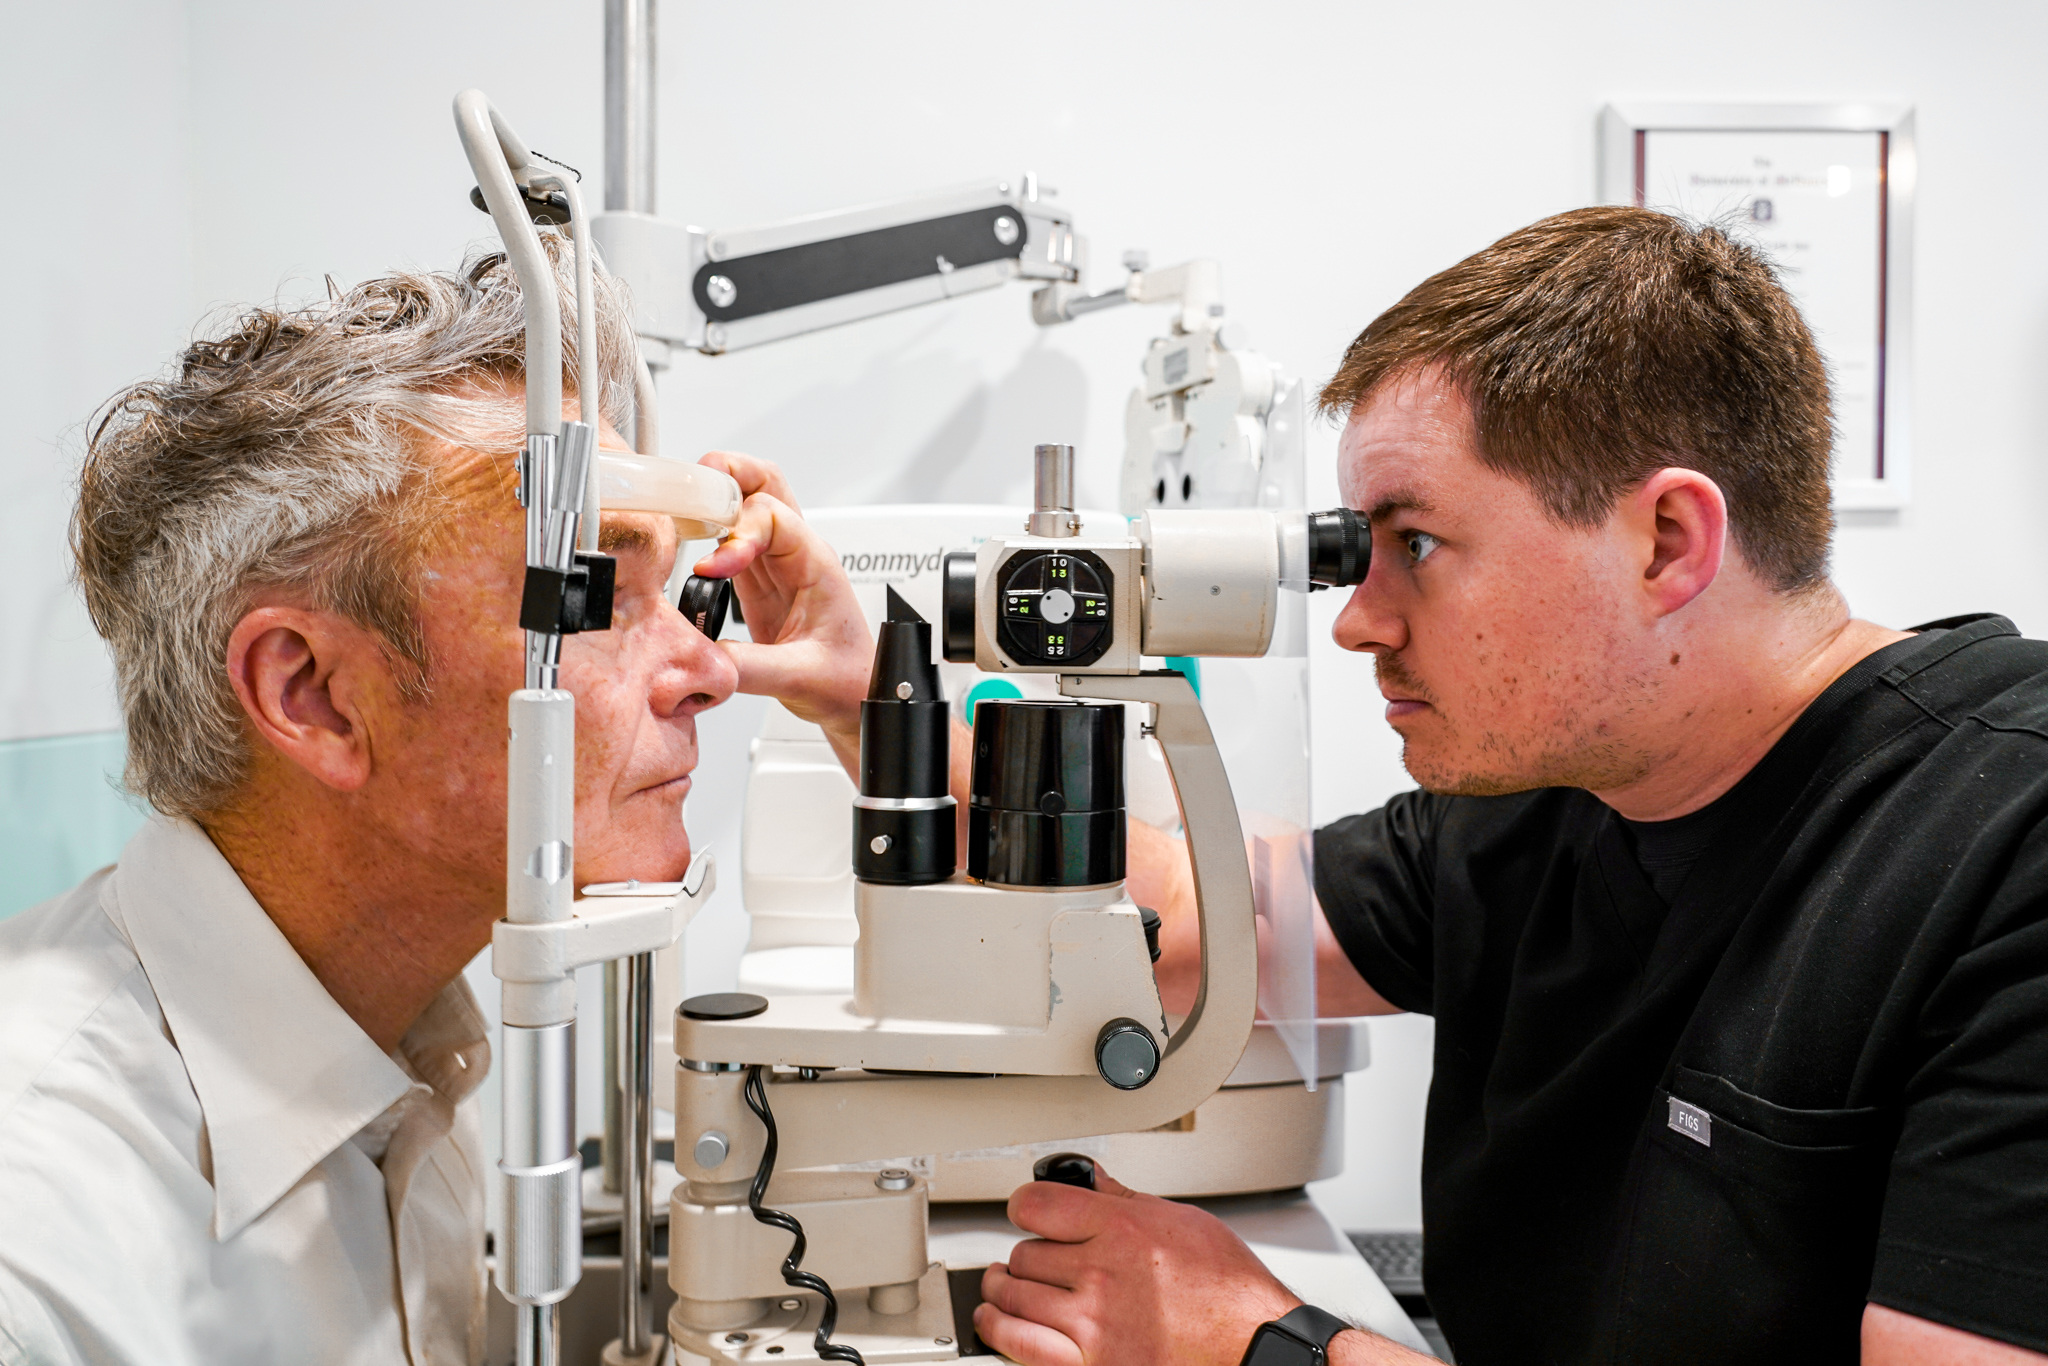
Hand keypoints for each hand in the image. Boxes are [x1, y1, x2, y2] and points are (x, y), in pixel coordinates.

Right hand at [690, 452, 870, 766]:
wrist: (857, 696)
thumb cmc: (847, 681)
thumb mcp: (801, 678)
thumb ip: (750, 667)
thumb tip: (703, 657)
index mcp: (817, 566)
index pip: (774, 519)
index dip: (738, 534)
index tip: (711, 568)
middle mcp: (798, 555)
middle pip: (765, 484)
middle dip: (727, 474)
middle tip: (690, 491)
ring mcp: (776, 564)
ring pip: (745, 503)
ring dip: (713, 499)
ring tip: (680, 514)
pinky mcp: (756, 581)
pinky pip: (729, 538)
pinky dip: (704, 531)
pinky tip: (686, 544)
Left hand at [974, 1164, 1299, 1364]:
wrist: (1252, 1345)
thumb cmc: (1228, 1290)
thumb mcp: (1182, 1221)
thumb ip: (1127, 1200)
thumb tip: (1092, 1181)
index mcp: (1122, 1229)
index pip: (1037, 1204)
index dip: (1024, 1205)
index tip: (1024, 1211)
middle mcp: (1101, 1273)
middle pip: (1024, 1253)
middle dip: (1025, 1253)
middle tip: (1032, 1257)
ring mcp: (1092, 1323)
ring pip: (1014, 1296)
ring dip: (1001, 1289)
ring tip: (1000, 1284)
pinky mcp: (1090, 1365)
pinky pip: (1020, 1344)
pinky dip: (998, 1330)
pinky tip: (994, 1321)